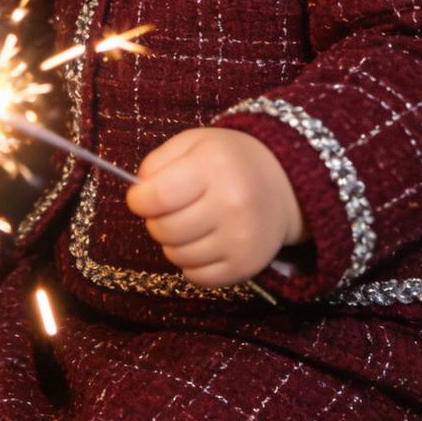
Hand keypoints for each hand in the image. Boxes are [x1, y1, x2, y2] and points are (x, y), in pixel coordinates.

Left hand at [126, 127, 307, 286]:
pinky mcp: (246, 266)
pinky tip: (202, 242)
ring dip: (173, 243)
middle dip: (155, 221)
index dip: (139, 200)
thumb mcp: (194, 143)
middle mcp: (232, 203)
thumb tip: (138, 193)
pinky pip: (197, 277)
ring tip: (188, 224)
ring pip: (177, 256)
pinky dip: (191, 263)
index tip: (140, 198)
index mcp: (214, 166)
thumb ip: (157, 162)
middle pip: (165, 229)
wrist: (283, 184)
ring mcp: (241, 238)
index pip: (158, 196)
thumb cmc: (228, 161)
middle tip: (166, 211)